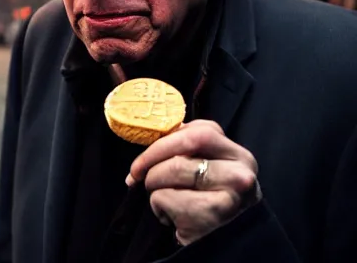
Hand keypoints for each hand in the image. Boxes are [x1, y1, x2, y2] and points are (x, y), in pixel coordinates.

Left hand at [126, 120, 261, 245]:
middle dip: (151, 161)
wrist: (220, 245)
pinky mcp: (210, 217)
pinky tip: (172, 217)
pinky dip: (158, 207)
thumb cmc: (206, 202)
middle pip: (183, 149)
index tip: (146, 151)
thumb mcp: (208, 170)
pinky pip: (165, 197)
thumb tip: (152, 134)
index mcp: (239, 156)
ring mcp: (228, 197)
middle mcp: (241, 174)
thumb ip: (188, 149)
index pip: (198, 132)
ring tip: (164, 198)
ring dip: (154, 186)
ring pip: (171, 171)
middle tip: (137, 174)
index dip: (164, 140)